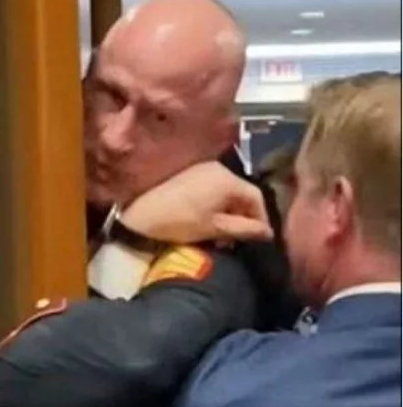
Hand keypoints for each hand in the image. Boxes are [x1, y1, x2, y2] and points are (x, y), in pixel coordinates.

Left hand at [121, 161, 273, 244]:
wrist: (138, 216)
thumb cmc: (179, 222)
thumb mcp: (215, 228)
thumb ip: (245, 229)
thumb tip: (268, 233)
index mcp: (227, 178)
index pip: (256, 196)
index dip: (261, 218)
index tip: (259, 237)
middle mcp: (217, 167)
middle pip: (241, 192)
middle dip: (243, 216)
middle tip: (239, 239)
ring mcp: (200, 168)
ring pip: (225, 191)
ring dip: (228, 211)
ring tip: (223, 233)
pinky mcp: (186, 174)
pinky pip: (211, 188)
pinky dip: (215, 204)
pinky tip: (209, 221)